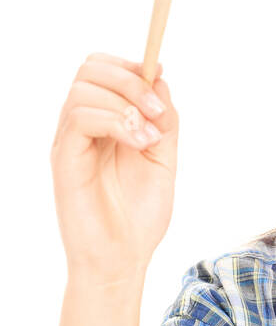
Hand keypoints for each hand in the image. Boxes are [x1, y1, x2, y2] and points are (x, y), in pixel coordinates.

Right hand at [50, 53, 178, 280]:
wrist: (122, 260)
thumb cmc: (139, 218)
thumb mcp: (163, 159)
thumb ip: (163, 120)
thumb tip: (158, 77)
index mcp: (104, 123)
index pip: (102, 70)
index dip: (130, 64)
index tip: (158, 73)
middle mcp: (82, 127)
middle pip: (90, 69)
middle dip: (129, 78)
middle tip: (157, 110)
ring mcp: (70, 141)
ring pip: (84, 89)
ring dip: (126, 102)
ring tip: (150, 138)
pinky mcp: (63, 158)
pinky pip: (80, 117)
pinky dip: (115, 120)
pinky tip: (138, 142)